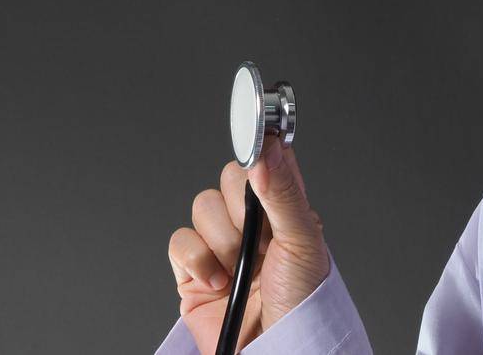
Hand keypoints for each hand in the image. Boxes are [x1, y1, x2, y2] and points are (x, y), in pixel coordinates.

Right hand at [167, 139, 329, 353]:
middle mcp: (252, 222)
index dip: (259, 156)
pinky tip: (218, 282)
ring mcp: (220, 244)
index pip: (264, 161)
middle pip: (228, 179)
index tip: (258, 160)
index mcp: (283, 208)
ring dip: (221, 241)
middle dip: (240, 209)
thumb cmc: (301, 300)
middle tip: (258, 239)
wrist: (274, 348)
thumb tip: (266, 148)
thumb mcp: (302, 240)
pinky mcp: (192, 270)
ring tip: (240, 269)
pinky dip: (197, 261)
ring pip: (202, 207)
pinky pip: (179, 241)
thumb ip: (284, 192)